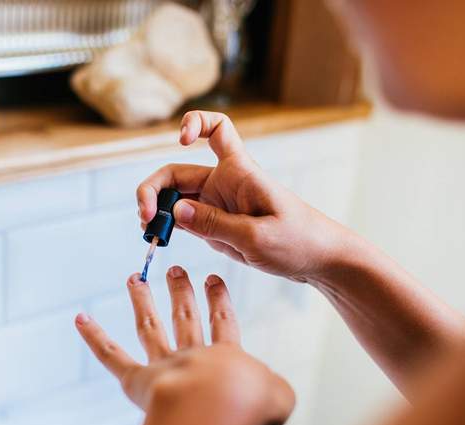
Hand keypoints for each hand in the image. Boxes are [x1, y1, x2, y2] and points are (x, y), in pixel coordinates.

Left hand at [75, 267, 293, 424]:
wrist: (219, 407)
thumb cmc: (250, 405)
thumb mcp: (278, 398)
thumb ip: (275, 391)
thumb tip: (271, 393)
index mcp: (227, 358)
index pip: (223, 324)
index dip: (219, 302)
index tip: (214, 280)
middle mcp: (194, 357)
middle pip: (185, 318)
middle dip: (181, 292)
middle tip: (175, 271)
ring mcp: (164, 366)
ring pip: (150, 327)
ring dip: (142, 301)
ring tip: (134, 278)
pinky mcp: (138, 381)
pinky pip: (112, 356)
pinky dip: (94, 337)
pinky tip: (80, 319)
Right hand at [137, 110, 353, 282]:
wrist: (318, 260)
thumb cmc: (299, 241)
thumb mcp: (257, 236)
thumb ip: (215, 224)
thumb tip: (174, 211)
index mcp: (240, 172)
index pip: (218, 129)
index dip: (197, 123)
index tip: (181, 140)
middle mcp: (223, 183)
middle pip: (176, 173)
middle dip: (153, 190)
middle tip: (146, 218)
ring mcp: (216, 205)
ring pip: (173, 198)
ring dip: (155, 211)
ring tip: (148, 233)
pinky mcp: (214, 226)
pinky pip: (182, 220)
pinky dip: (165, 227)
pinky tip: (157, 240)